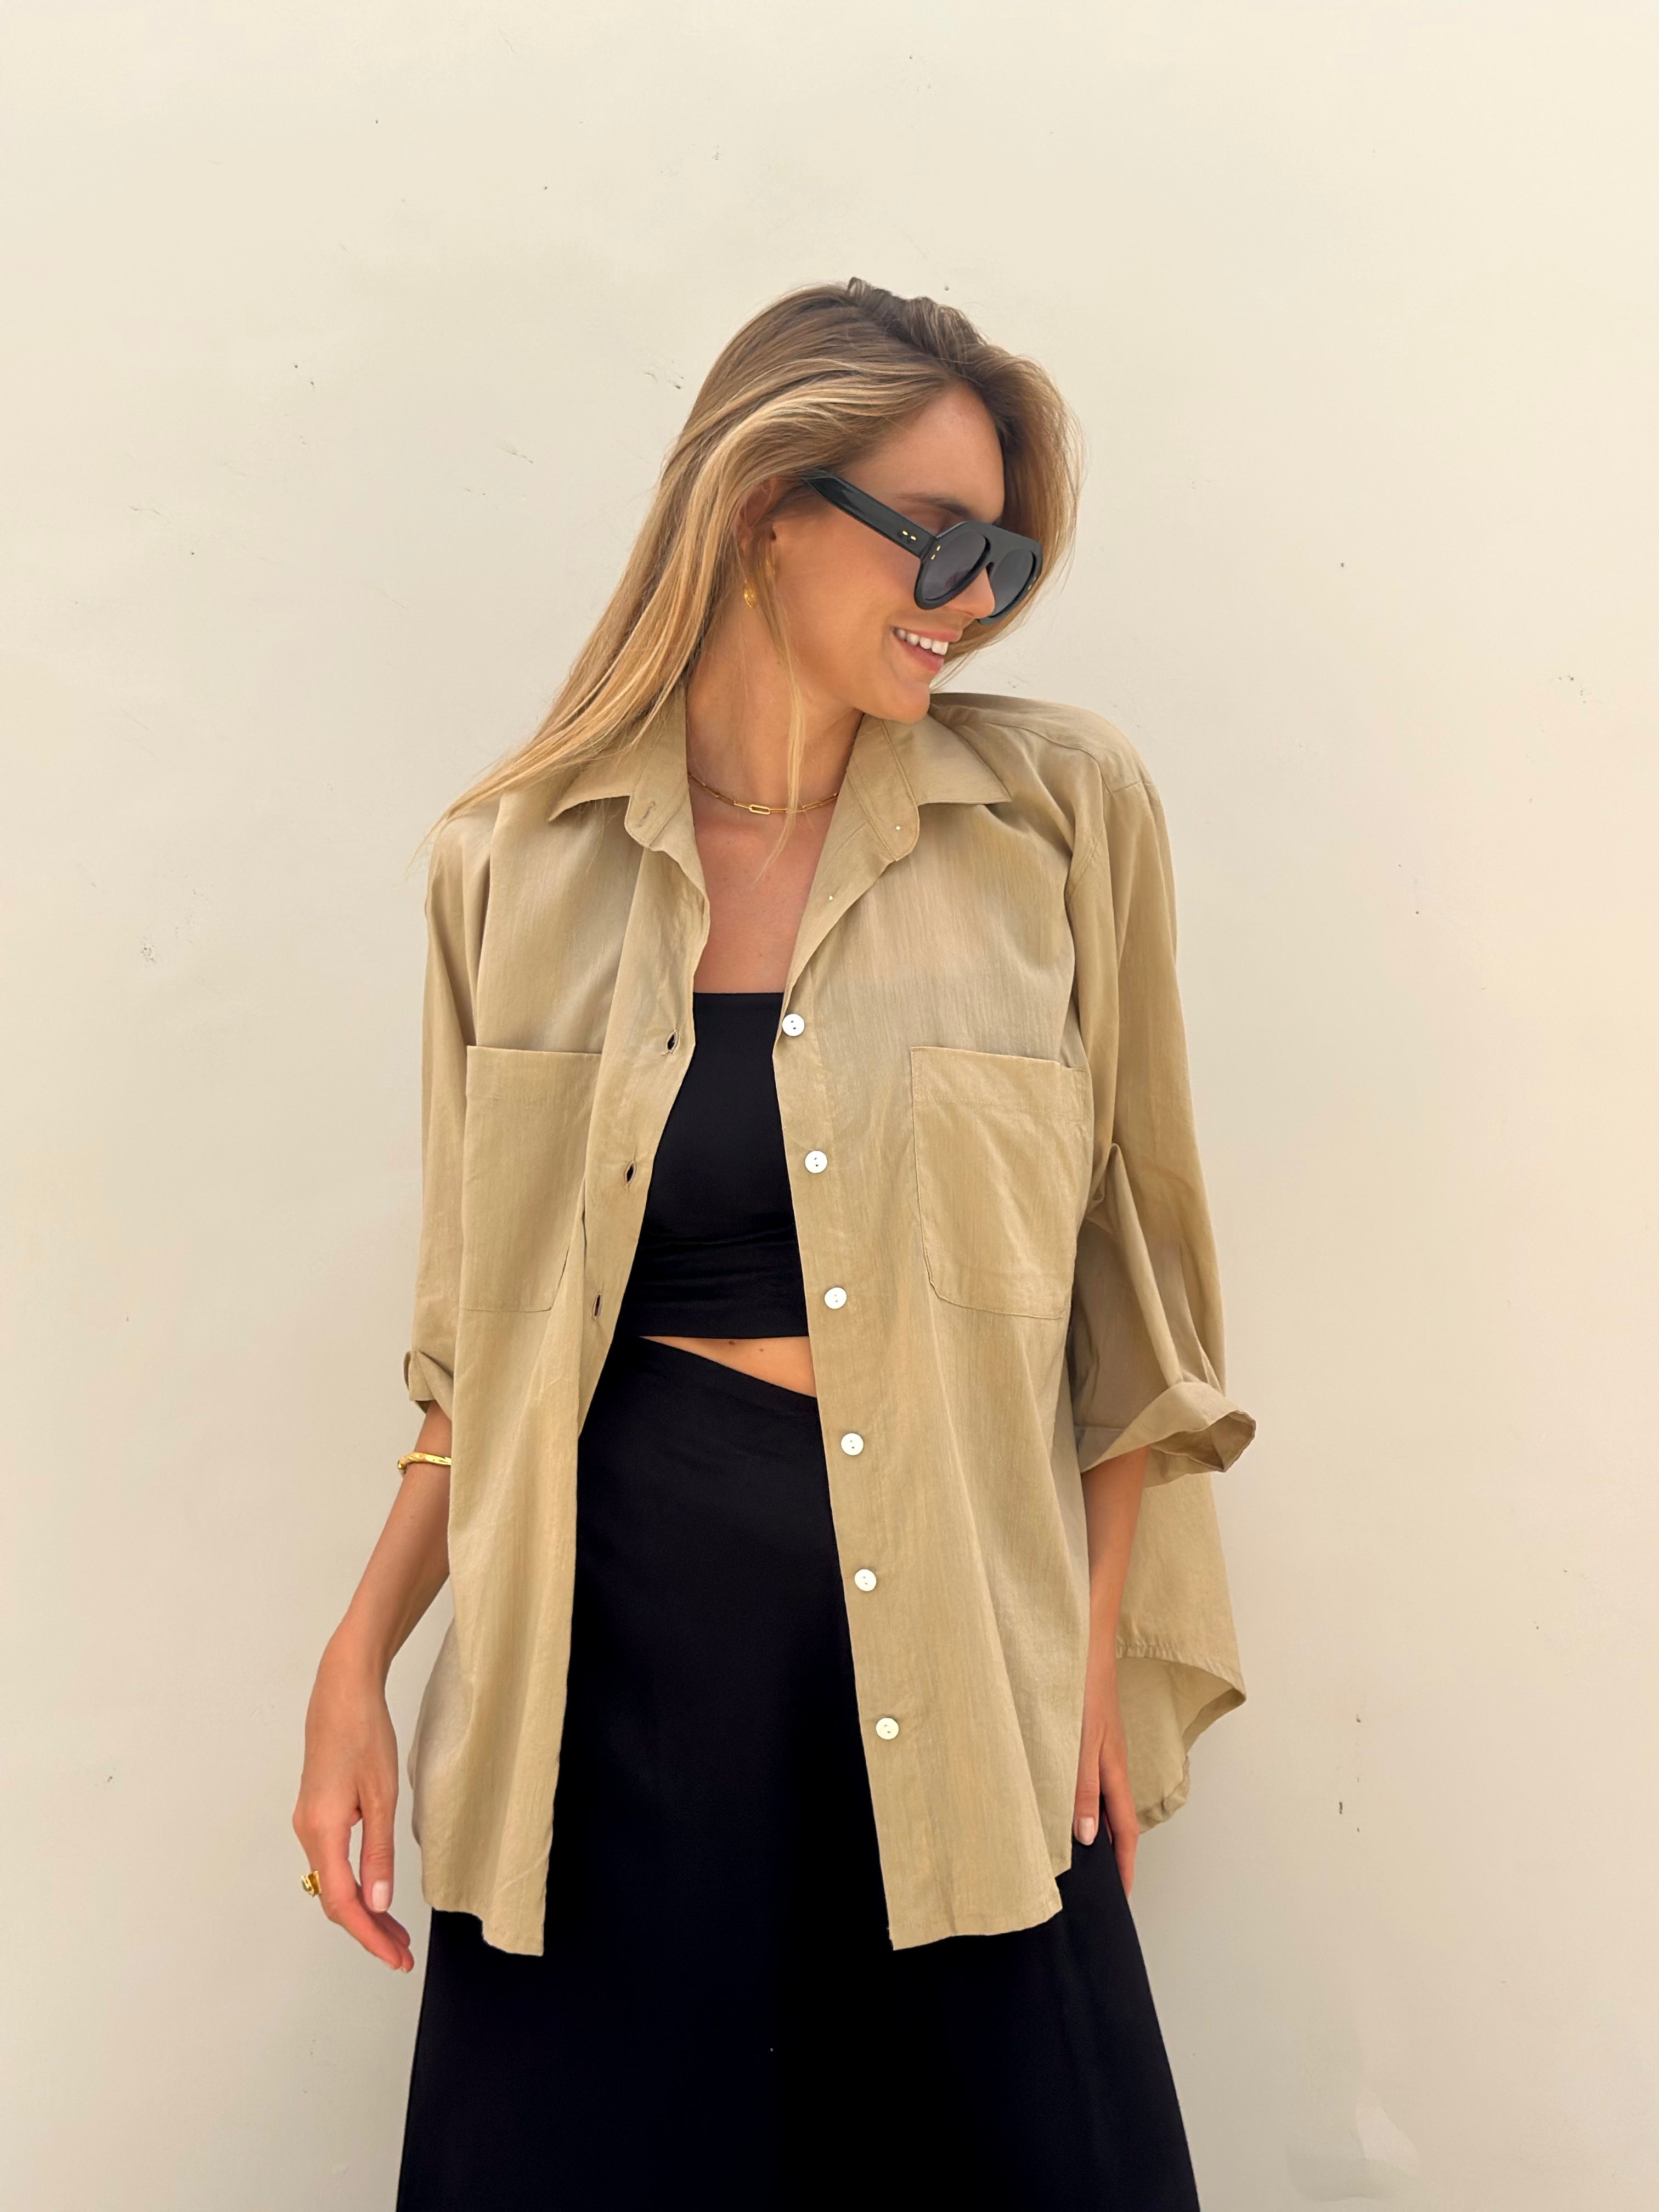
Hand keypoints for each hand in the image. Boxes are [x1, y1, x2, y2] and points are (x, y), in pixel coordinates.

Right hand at [292, 1637, 413, 1970]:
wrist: (342, 1689)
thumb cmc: (364, 1732)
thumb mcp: (383, 1795)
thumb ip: (379, 1853)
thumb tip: (379, 1902)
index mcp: (322, 1831)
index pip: (344, 1903)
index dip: (370, 1936)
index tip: (396, 1958)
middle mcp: (308, 1832)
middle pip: (335, 1899)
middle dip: (369, 1930)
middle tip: (402, 1953)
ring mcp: (309, 1822)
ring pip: (333, 1883)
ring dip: (364, 1909)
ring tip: (396, 1931)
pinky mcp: (316, 1812)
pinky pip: (333, 1862)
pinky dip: (355, 1884)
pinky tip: (376, 1891)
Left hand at [1072, 1653, 1138, 1896]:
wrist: (1084, 1643)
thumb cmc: (1083, 1688)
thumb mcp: (1081, 1744)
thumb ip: (1082, 1789)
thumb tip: (1090, 1839)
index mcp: (1115, 1772)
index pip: (1126, 1832)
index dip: (1125, 1867)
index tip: (1122, 1898)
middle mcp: (1111, 1765)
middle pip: (1117, 1821)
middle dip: (1113, 1857)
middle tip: (1099, 1887)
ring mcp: (1101, 1752)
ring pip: (1102, 1802)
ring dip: (1096, 1831)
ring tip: (1080, 1859)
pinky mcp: (1087, 1738)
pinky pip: (1089, 1782)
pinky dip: (1082, 1803)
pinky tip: (1063, 1806)